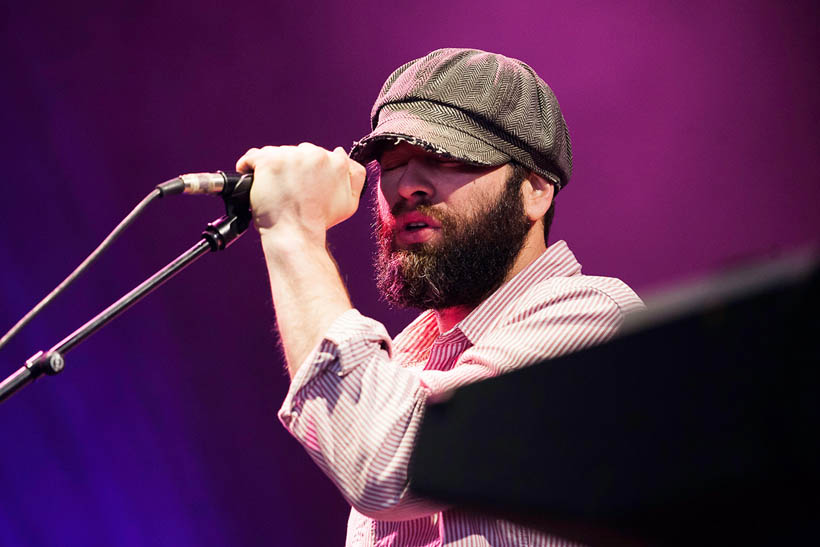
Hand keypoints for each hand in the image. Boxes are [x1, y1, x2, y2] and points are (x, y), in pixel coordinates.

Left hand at [235, 143, 365, 241]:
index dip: (308, 170)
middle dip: (292, 168)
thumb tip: (342, 156)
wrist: (297, 235)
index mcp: (337, 162)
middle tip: (288, 189)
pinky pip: (252, 158)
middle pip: (298, 152)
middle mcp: (316, 154)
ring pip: (276, 154)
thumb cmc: (319, 222)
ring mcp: (291, 156)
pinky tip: (252, 179)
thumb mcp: (350, 203)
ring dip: (273, 169)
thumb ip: (353, 177)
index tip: (302, 184)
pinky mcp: (269, 161)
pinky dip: (248, 167)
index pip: (319, 155)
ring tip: (273, 189)